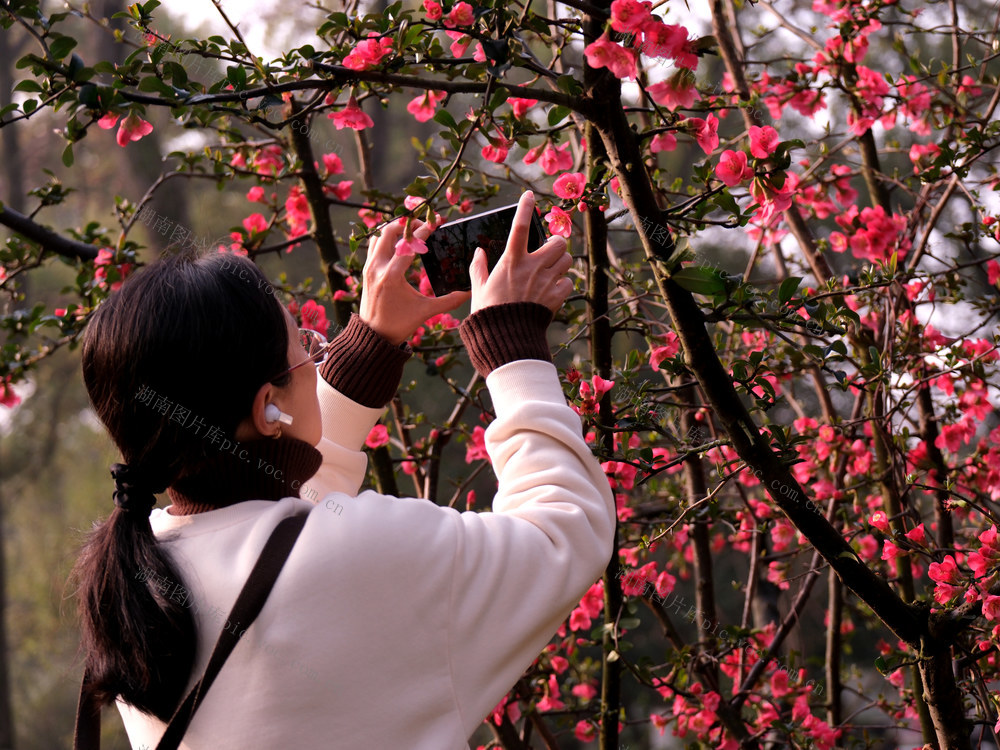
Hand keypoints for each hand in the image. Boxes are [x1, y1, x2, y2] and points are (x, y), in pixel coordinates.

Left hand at [359, 218, 469, 345]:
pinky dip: (386, 240)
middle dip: (407, 224)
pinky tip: (400, 244)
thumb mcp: (426, 311)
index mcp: (392, 276)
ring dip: (395, 230)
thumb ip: (449, 301)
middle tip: (423, 225)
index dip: (424, 230)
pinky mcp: (366, 270)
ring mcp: (369, 267)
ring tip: (412, 232)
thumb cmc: (399, 324)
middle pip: (389, 231)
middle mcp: (377, 267)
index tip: (435, 223)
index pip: (409, 243)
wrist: (374, 336)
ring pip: (379, 236)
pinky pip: (374, 246)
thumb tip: (469, 292)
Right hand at [469, 191, 573, 314]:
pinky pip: (568, 282)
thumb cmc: (489, 312)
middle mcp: (532, 267)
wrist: (505, 337)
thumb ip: (478, 267)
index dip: (524, 208)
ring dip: (562, 262)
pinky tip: (552, 290)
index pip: (519, 227)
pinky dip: (563, 284)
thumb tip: (478, 252)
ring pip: (567, 260)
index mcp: (511, 261)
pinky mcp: (556, 296)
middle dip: (556, 244)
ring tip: (552, 270)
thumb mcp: (478, 287)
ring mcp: (546, 281)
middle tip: (549, 250)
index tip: (529, 195)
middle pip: (558, 242)